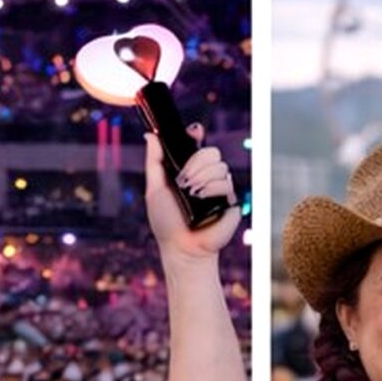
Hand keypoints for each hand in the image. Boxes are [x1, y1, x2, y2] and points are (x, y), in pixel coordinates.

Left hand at [146, 128, 240, 257]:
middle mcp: (206, 176)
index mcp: (188, 171)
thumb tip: (150, 135)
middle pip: (211, 151)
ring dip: (201, 179)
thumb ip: (154, 162)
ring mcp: (220, 187)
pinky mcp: (231, 199)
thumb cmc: (166, 222)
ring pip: (219, 165)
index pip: (197, 143)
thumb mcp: (154, 189)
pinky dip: (211, 190)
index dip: (196, 134)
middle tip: (183, 181)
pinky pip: (227, 182)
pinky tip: (203, 202)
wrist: (181, 247)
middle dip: (195, 163)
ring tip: (191, 196)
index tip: (193, 132)